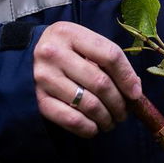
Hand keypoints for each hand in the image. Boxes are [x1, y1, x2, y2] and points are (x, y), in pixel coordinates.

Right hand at [34, 21, 141, 137]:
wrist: (28, 55)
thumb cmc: (66, 49)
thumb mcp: (84, 43)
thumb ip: (108, 59)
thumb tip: (134, 89)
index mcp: (70, 34)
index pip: (110, 55)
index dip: (128, 77)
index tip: (136, 94)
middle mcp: (54, 53)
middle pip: (100, 83)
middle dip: (119, 103)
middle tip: (124, 112)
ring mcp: (44, 78)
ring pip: (88, 104)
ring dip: (106, 118)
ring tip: (111, 121)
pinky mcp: (39, 99)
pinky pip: (71, 119)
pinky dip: (88, 128)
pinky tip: (94, 127)